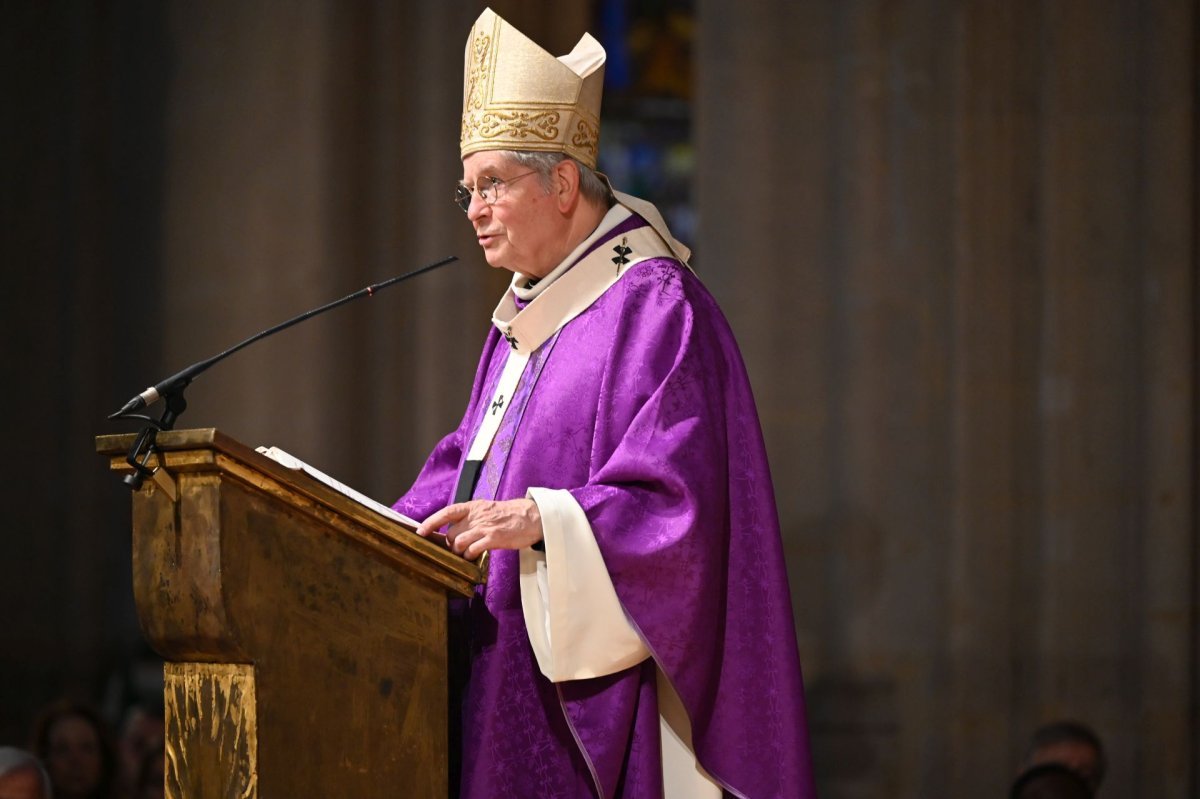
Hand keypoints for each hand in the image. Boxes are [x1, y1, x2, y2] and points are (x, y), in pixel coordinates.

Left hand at [416, 499, 542, 559]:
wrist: (531, 516)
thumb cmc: (507, 515)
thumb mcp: (486, 509)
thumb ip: (470, 518)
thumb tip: (454, 531)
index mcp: (473, 506)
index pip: (447, 512)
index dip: (431, 522)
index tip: (420, 531)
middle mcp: (476, 515)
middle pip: (452, 533)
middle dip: (452, 544)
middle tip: (458, 549)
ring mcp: (485, 527)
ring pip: (459, 543)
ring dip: (459, 552)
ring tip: (466, 554)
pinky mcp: (494, 538)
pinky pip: (473, 550)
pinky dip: (470, 555)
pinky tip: (474, 556)